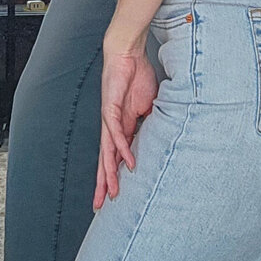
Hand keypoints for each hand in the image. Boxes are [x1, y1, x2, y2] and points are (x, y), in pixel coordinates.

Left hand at [93, 33, 157, 209]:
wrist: (127, 54)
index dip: (113, 177)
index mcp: (120, 128)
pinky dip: (122, 148)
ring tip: (111, 191)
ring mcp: (109, 119)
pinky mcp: (110, 109)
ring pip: (107, 152)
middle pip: (105, 161)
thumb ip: (151, 124)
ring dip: (109, 173)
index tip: (113, 196)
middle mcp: (111, 128)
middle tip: (100, 206)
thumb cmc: (137, 77)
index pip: (114, 158)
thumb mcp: (149, 107)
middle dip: (103, 184)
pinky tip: (126, 161)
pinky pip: (116, 133)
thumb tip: (161, 139)